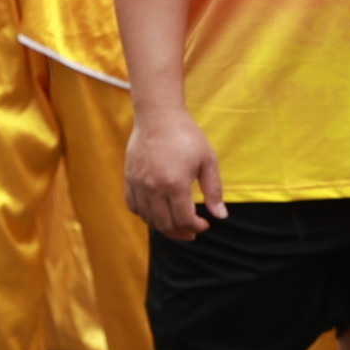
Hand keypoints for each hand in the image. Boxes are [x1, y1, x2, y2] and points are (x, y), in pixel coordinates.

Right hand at [122, 107, 224, 241]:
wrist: (158, 116)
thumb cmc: (186, 135)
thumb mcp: (208, 160)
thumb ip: (214, 190)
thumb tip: (221, 216)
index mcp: (176, 184)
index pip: (184, 219)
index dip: (196, 227)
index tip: (204, 225)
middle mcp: (154, 188)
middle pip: (165, 224)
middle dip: (181, 233)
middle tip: (191, 232)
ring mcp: (139, 184)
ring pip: (148, 218)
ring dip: (163, 226)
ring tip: (176, 224)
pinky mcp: (129, 178)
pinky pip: (133, 206)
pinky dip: (144, 214)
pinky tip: (156, 213)